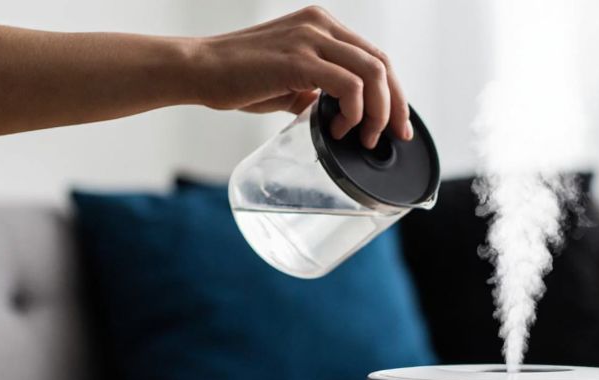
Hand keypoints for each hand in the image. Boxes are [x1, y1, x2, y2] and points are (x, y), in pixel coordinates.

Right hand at [192, 6, 411, 148]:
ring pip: (373, 74)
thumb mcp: (290, 80)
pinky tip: (337, 129)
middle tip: (394, 136)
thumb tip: (339, 114)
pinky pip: (349, 86)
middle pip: (382, 64)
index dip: (394, 93)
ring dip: (377, 113)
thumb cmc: (238, 77)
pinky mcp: (300, 59)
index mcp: (322, 25)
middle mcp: (321, 25)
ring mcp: (311, 39)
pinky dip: (353, 113)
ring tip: (362, 137)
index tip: (399, 124)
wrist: (200, 69)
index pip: (375, 56)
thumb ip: (317, 90)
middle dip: (396, 106)